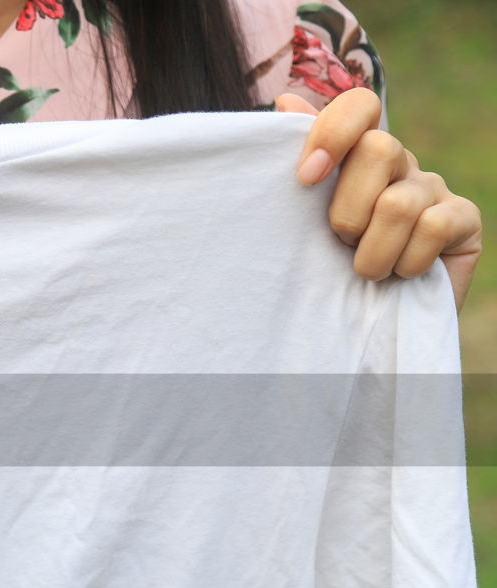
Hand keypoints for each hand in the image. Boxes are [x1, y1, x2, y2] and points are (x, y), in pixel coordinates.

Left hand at [276, 88, 481, 311]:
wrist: (363, 327)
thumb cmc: (326, 271)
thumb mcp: (301, 222)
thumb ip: (300, 164)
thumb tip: (284, 97)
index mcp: (355, 155)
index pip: (359, 106)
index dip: (333, 131)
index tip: (305, 177)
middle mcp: (399, 163)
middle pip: (380, 148)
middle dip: (347, 209)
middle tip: (339, 243)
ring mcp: (434, 188)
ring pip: (398, 202)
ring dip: (370, 253)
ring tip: (366, 272)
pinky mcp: (465, 219)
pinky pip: (433, 227)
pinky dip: (405, 262)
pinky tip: (402, 276)